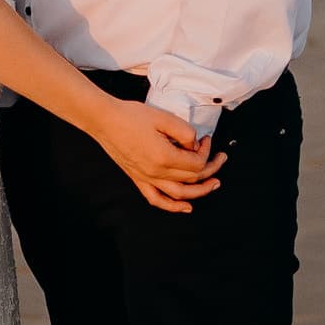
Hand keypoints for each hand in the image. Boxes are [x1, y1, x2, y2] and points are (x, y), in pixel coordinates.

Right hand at [95, 97, 224, 214]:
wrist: (104, 121)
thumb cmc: (130, 116)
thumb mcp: (164, 117)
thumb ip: (185, 132)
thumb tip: (194, 145)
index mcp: (164, 157)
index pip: (196, 162)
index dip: (206, 151)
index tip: (206, 139)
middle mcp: (156, 172)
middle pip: (192, 179)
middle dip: (210, 169)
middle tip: (220, 159)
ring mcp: (146, 178)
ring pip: (179, 194)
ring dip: (199, 192)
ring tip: (213, 185)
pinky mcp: (138, 179)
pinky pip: (157, 199)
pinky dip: (172, 206)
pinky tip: (185, 207)